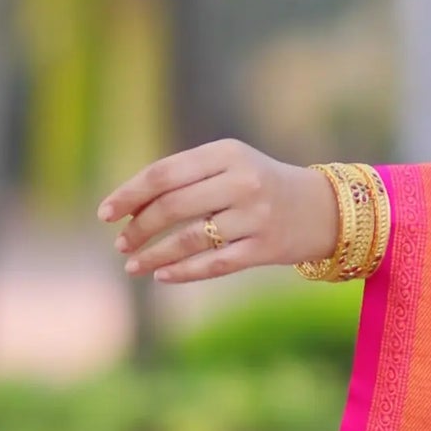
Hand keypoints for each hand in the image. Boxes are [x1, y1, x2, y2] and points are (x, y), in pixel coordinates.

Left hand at [98, 141, 340, 282]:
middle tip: (121, 243)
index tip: (105, 214)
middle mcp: (242, 182)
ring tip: (133, 265)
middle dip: (139, 228)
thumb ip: (186, 178)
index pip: (164, 174)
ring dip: (154, 255)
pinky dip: (183, 272)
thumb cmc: (261, 185)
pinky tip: (162, 276)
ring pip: (190, 240)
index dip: (129, 195)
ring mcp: (256, 217)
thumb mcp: (228, 165)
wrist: (324, 209)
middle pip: (173, 206)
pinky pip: (214, 264)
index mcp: (227, 153)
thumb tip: (130, 206)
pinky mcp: (266, 249)